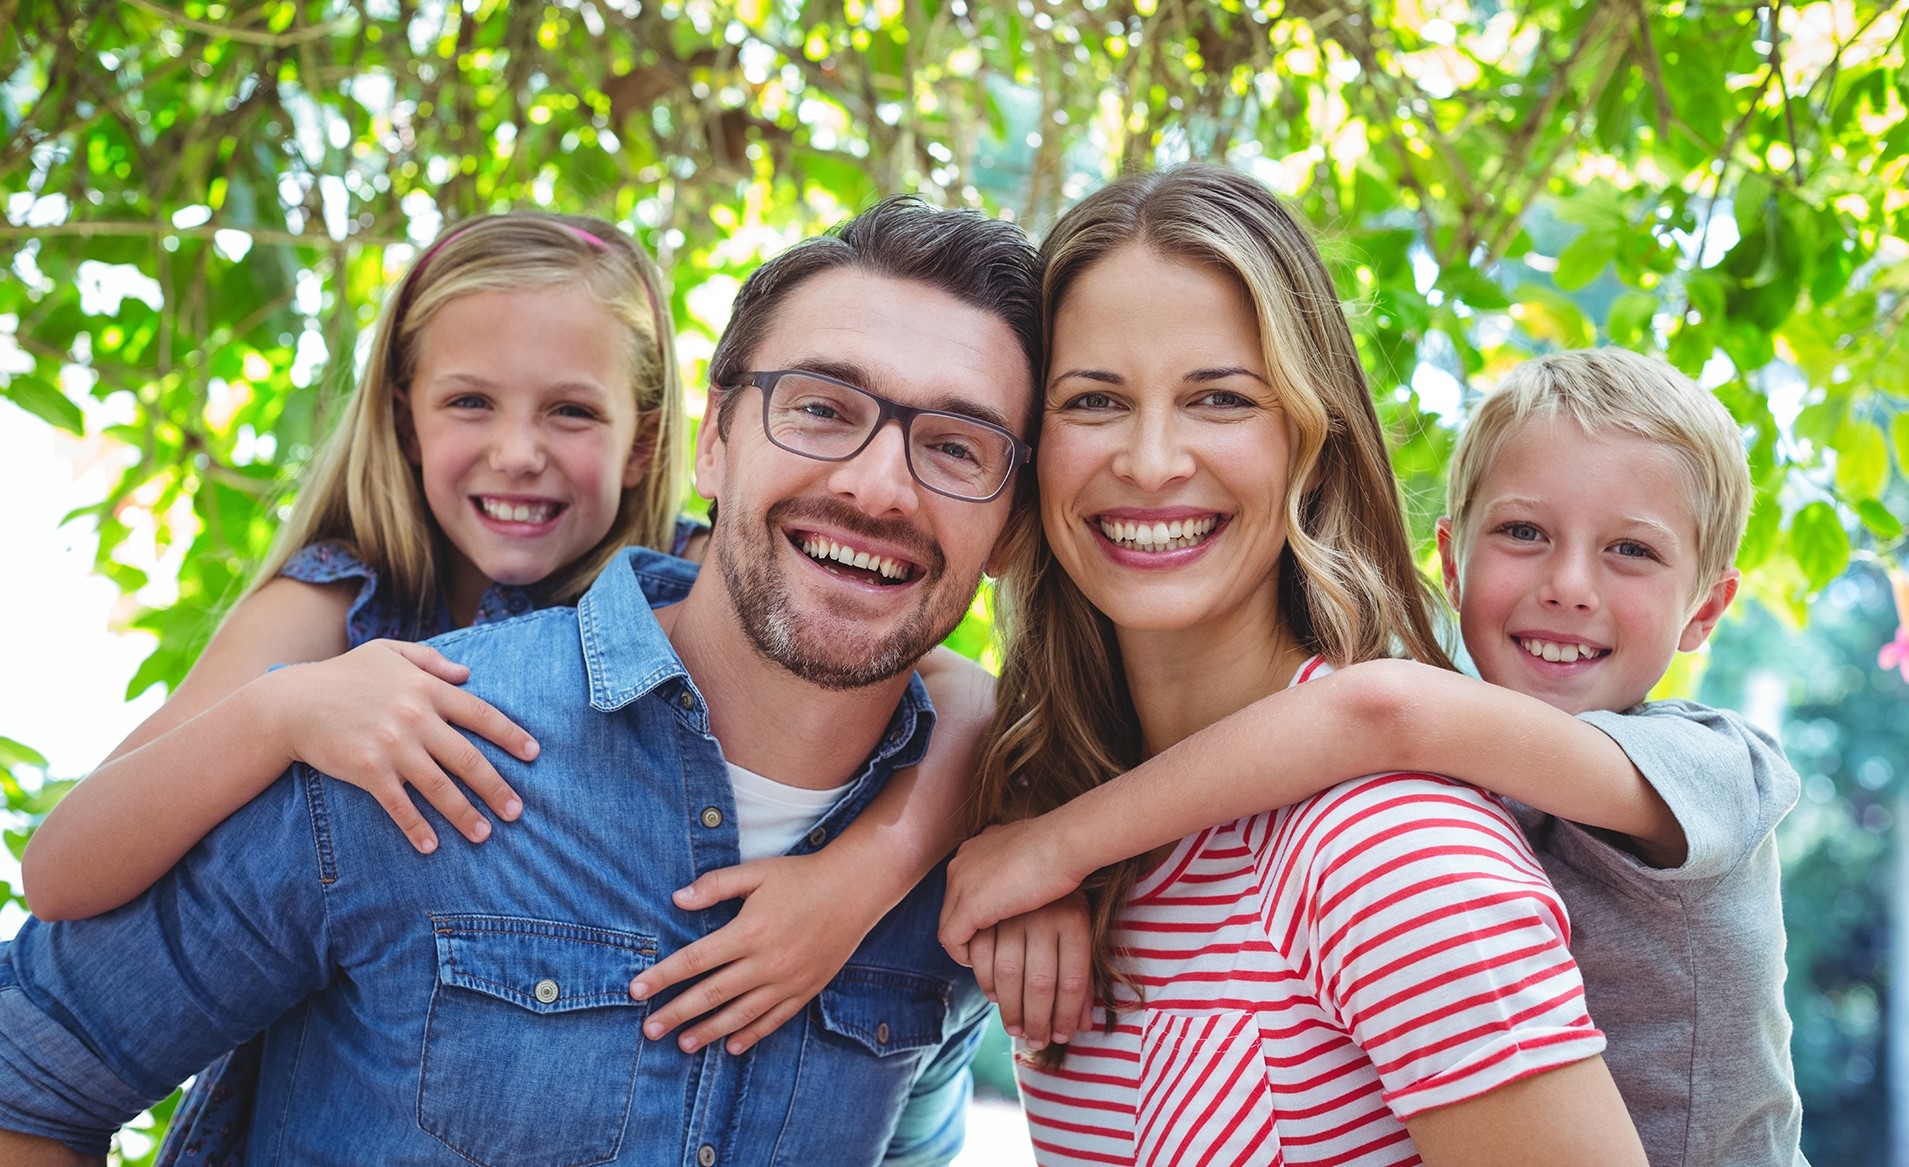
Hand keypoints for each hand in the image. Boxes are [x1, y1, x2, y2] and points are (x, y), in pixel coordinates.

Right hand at [270, 639, 535, 852]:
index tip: (533, 755)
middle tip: (517, 811)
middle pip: (468, 758)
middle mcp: (415, 717)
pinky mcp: (367, 770)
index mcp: (426, 688)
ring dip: (465, 814)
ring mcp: (392, 745)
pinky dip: (416, 827)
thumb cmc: (342, 675)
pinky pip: (399, 804)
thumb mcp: (388, 653)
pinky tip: (431, 846)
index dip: (510, 736)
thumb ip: (430, 660)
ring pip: (440, 786)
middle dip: (497, 788)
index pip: (481, 714)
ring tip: (485, 834)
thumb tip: (468, 674)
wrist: (291, 703)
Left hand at [629, 853, 882, 1054]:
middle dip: (676, 1013)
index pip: (695, 960)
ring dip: (708, 1031)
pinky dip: (751, 1034)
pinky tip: (731, 1045)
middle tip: (649, 1030)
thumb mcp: (757, 873)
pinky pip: (773, 1020)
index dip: (663, 976)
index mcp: (749, 931)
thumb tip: (677, 899)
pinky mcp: (805, 990)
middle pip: (711, 994)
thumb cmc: (801, 877)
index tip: (636, 991)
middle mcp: (766, 962)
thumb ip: (716, 885)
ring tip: (682, 1044)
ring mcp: (786, 980)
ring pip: (740, 1014)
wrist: (854, 890)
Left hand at [939, 817, 1089, 965]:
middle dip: (968, 929)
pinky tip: (984, 962)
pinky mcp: (968, 905)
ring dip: (966, 944)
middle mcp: (961, 863)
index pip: (964, 887)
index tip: (995, 927)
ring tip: (987, 960)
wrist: (1064, 843)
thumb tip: (1024, 882)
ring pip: (949, 923)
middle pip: (952, 906)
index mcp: (975, 849)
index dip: (978, 910)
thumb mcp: (1030, 854)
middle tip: (989, 949)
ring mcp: (960, 883)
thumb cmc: (1060, 849)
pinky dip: (963, 954)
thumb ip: (1016, 866)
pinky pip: (951, 939)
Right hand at [970, 893, 1092, 1050]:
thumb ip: (1082, 980)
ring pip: (1010, 972)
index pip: (1073, 981)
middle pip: (1041, 982)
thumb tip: (1084, 1027)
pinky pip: (982, 951)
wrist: (1048, 838)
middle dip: (1038, 1019)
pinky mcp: (987, 903)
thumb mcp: (1083, 929)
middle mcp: (1045, 916)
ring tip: (1015, 1027)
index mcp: (1074, 920)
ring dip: (1010, 1006)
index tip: (1061, 1036)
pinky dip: (986, 978)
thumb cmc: (1069, 892)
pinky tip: (994, 995)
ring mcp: (1014, 909)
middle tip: (1035, 1041)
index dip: (1066, 1014)